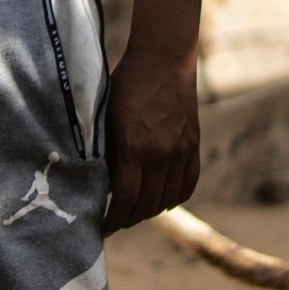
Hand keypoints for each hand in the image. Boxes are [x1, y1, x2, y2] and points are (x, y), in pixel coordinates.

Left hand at [103, 42, 201, 232]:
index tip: (100, 230)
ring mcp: (180, 151)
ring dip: (149, 211)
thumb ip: (103, 151)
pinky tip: (161, 200)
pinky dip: (174, 198)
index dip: (112, 221)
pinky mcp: (193, 146)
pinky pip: (188, 184)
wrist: (162, 60)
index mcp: (133, 148)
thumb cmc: (124, 85)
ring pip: (167, 198)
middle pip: (146, 205)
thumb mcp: (104, 117)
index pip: (124, 200)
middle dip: (127, 219)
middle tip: (113, 223)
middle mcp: (160, 154)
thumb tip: (96, 185)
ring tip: (133, 212)